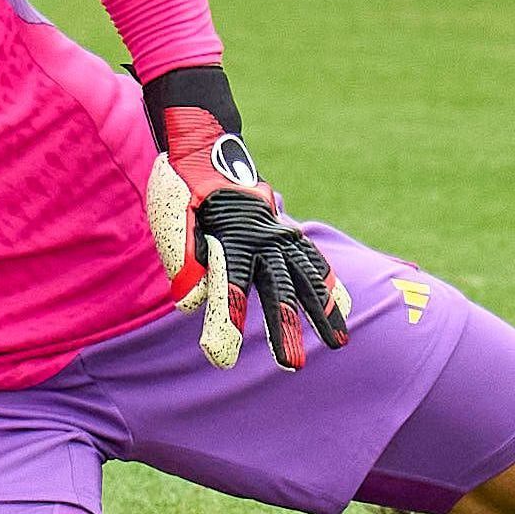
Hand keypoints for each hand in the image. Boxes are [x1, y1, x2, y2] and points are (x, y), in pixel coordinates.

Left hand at [140, 66, 349, 371]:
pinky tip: (343, 306)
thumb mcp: (171, 213)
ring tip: (341, 342)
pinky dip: (328, 283)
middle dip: (287, 327)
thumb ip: (182, 254)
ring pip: (307, 276)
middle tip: (293, 367)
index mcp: (231, 233)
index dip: (226, 317)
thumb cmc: (182, 185)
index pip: (230, 282)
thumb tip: (191, 302)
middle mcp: (264, 236)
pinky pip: (312, 261)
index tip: (223, 356)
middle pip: (279, 287)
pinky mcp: (284, 233)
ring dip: (323, 310)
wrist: (205, 146)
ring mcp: (279, 233)